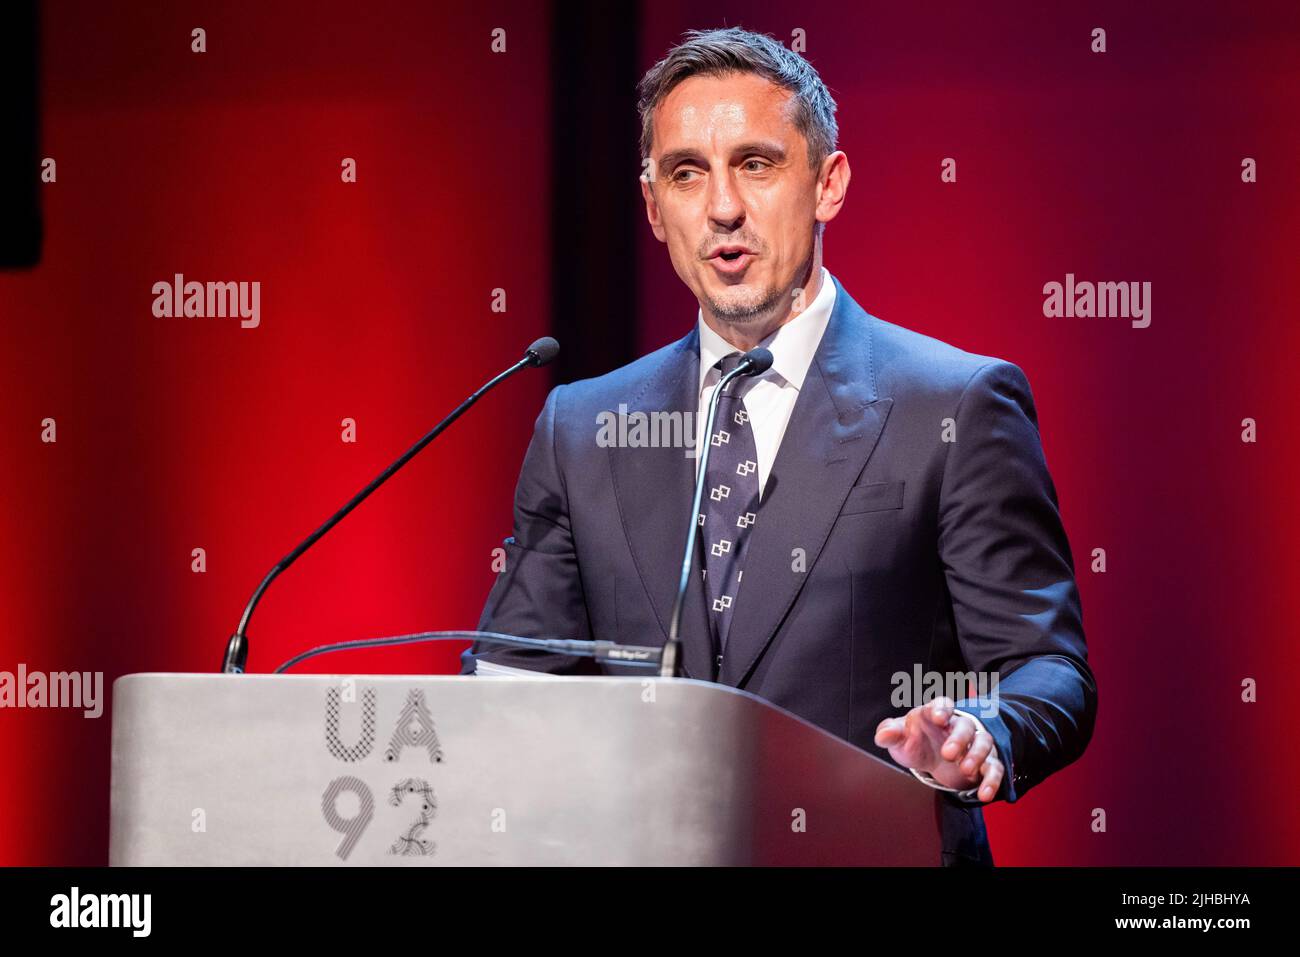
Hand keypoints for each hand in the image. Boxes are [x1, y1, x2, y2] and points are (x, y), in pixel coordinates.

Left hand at [874, 696, 1003, 801]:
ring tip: (965, 770)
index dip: (942, 709)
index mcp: (935, 715)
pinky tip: (984, 794)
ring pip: (984, 742)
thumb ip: (890, 734)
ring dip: (977, 755)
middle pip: (966, 725)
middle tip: (948, 754)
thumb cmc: (915, 742)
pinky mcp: (985, 763)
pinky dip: (992, 780)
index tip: (938, 718)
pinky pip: (994, 767)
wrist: (932, 760)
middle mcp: (958, 726)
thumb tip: (883, 735)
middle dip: (959, 738)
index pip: (943, 704)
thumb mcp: (900, 740)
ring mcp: (974, 744)